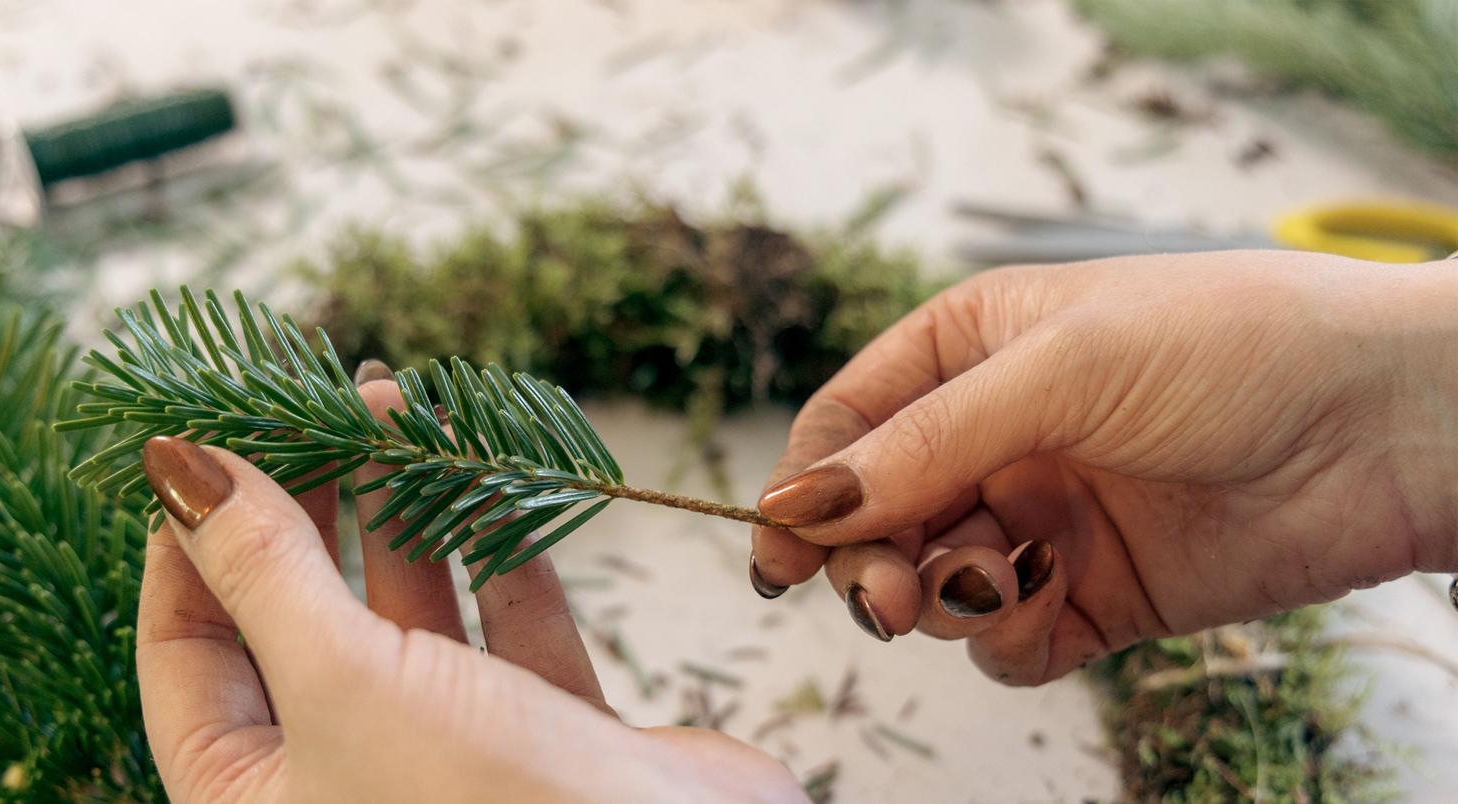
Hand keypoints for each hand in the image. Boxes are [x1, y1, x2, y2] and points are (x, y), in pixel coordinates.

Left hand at [136, 377, 804, 802]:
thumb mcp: (342, 681)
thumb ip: (260, 569)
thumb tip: (175, 463)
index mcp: (255, 795)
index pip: (184, 650)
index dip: (191, 539)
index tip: (218, 433)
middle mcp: (342, 776)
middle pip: (298, 617)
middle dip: (310, 503)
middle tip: (325, 402)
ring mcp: (449, 756)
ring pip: (406, 611)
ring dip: (404, 509)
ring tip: (402, 406)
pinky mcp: (545, 737)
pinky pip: (507, 628)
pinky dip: (500, 552)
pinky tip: (490, 476)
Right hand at [750, 251, 1457, 684]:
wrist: (1391, 424)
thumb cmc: (1234, 345)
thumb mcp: (1060, 367)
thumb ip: (925, 443)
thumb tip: (800, 505)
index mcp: (974, 350)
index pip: (851, 423)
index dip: (805, 487)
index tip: (775, 552)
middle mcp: (998, 436)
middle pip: (879, 516)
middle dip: (869, 557)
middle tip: (885, 591)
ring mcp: (1046, 516)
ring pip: (937, 582)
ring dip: (942, 595)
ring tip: (992, 583)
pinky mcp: (1097, 593)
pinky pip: (1012, 638)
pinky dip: (1013, 635)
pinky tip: (1053, 604)